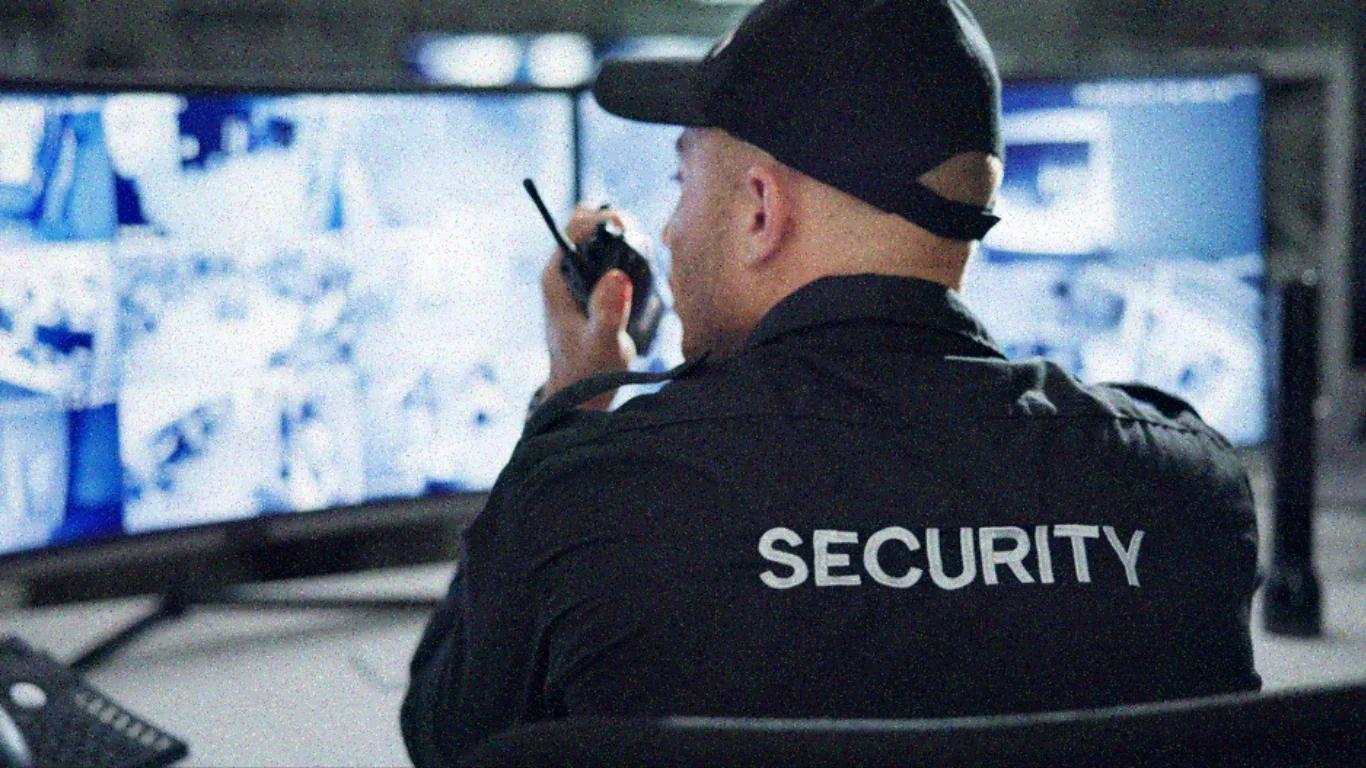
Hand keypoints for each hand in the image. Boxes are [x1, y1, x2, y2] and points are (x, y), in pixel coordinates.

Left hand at [541, 205, 637, 409]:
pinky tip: (644, 268)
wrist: (580, 393)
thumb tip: (617, 276)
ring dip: (625, 238)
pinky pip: (609, 255)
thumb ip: (609, 312)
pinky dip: (627, 253)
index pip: (576, 225)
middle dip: (618, 226)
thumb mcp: (602, 343)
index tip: (631, 231)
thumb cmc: (587, 371)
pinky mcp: (592, 287)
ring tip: (646, 256)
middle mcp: (564, 272)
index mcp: (556, 278)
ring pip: (600, 237)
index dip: (604, 220)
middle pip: (589, 224)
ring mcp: (577, 278)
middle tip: (643, 245)